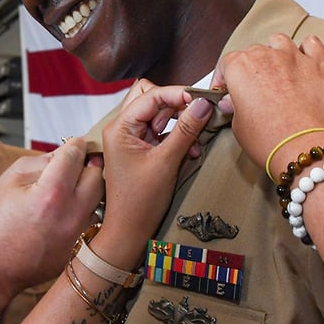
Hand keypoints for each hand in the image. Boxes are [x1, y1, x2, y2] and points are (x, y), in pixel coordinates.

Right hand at [0, 138, 103, 303]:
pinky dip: (84, 212)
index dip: (74, 145)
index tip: (74, 144)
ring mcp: (79, 233)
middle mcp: (72, 213)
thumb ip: (39, 162)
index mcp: (51, 193)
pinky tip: (67, 213)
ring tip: (70, 191)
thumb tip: (63, 153)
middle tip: (74, 166)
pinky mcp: (81, 247)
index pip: (76, 155)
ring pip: (99, 199)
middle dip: (87, 165)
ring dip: (88, 190)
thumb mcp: (9, 181)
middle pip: (97, 175)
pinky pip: (93, 221)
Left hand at [94, 85, 212, 266]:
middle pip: (151, 97)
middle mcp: (122, 128)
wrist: (130, 230)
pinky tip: (191, 150)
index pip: (150, 95)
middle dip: (176, 105)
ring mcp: (131, 138)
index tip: (201, 99)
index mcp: (120, 127)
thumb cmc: (140, 201)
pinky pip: (162, 131)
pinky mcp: (141, 148)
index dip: (177, 94)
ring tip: (195, 138)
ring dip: (180, 122)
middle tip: (197, 114)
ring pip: (158, 113)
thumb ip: (186, 130)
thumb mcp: (167, 162)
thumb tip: (203, 105)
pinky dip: (177, 136)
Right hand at [213, 34, 323, 180]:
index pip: (227, 63)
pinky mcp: (321, 65)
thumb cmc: (271, 142)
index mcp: (241, 68)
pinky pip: (312, 44)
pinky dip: (307, 50)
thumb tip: (234, 102)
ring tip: (278, 71)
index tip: (227, 91)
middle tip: (254, 90)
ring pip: (280, 42)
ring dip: (276, 53)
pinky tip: (305, 62)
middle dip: (251, 68)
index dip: (225, 78)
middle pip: (253, 52)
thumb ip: (236, 107)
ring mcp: (296, 58)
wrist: (307, 151)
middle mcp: (267, 57)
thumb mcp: (239, 128)